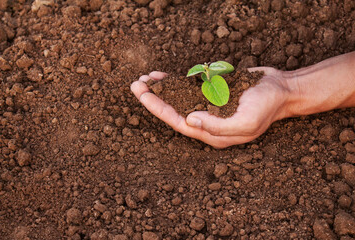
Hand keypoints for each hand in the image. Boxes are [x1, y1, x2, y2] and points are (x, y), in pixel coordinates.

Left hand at [131, 68, 289, 147]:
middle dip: (154, 99)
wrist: (283, 89)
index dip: (159, 109)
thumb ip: (217, 126)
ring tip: (144, 78)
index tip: (143, 95)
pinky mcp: (213, 93)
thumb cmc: (267, 107)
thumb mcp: (246, 121)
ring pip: (179, 99)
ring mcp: (209, 107)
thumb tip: (189, 120)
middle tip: (136, 85)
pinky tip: (162, 75)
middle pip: (174, 111)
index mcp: (213, 133)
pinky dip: (175, 81)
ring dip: (161, 89)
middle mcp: (207, 121)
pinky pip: (189, 88)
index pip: (178, 123)